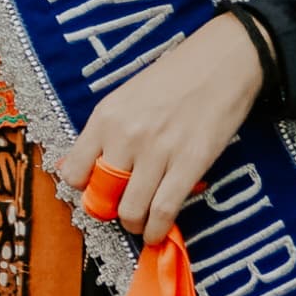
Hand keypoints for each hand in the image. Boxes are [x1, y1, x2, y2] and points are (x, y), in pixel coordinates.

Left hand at [56, 13, 264, 243]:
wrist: (221, 62)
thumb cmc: (174, 78)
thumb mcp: (126, 98)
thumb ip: (103, 133)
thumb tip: (74, 170)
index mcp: (106, 117)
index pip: (75, 170)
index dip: (84, 190)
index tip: (96, 194)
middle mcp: (126, 135)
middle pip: (104, 195)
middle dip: (111, 212)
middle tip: (122, 212)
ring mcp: (157, 150)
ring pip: (132, 209)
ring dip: (135, 225)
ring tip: (141, 226)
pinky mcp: (190, 162)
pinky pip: (164, 209)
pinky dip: (157, 229)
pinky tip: (157, 233)